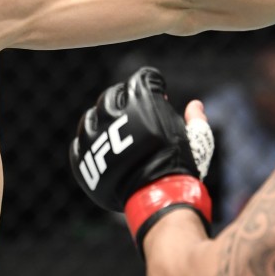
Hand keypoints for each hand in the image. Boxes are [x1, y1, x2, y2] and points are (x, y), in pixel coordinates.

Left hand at [69, 67, 213, 250]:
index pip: (144, 78)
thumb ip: (194, 119)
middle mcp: (114, 112)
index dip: (153, 84)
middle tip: (135, 113)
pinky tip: (102, 150)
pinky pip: (79, 143)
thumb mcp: (196, 139)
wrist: (158, 197)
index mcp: (142, 100)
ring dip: (103, 121)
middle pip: (113, 95)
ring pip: (91, 117)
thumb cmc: (179, 165)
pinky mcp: (83, 157)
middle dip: (125, 100)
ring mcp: (94, 134)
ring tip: (115, 133)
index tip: (158, 93)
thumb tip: (195, 105)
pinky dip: (89, 145)